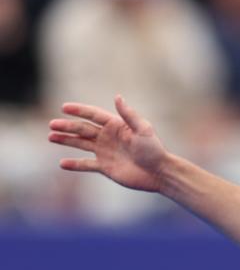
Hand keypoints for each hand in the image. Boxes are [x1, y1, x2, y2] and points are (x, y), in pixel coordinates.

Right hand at [49, 96, 169, 191]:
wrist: (159, 173)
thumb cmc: (154, 150)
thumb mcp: (143, 129)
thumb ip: (128, 115)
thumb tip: (117, 96)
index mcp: (116, 126)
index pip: (93, 115)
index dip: (79, 110)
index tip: (64, 107)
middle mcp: (108, 137)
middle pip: (83, 129)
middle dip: (67, 126)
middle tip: (52, 124)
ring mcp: (105, 152)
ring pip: (81, 144)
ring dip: (66, 141)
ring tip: (51, 137)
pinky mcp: (105, 167)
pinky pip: (86, 165)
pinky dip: (74, 164)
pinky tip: (62, 163)